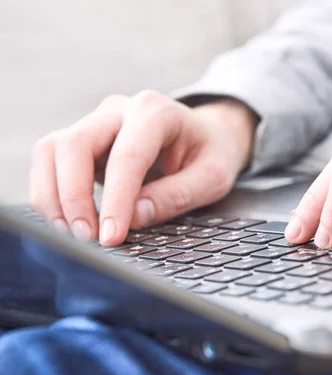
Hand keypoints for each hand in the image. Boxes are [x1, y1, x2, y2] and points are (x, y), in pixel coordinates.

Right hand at [30, 90, 257, 245]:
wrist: (206, 135)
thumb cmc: (211, 154)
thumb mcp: (212, 177)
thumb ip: (177, 195)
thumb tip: (134, 218)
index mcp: (156, 111)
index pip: (126, 156)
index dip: (115, 200)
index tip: (111, 236)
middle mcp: (119, 110)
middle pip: (74, 144)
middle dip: (74, 197)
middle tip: (88, 238)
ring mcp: (96, 122)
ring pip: (51, 150)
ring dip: (53, 196)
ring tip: (75, 234)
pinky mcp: (82, 140)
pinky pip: (50, 161)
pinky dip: (50, 193)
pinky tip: (68, 221)